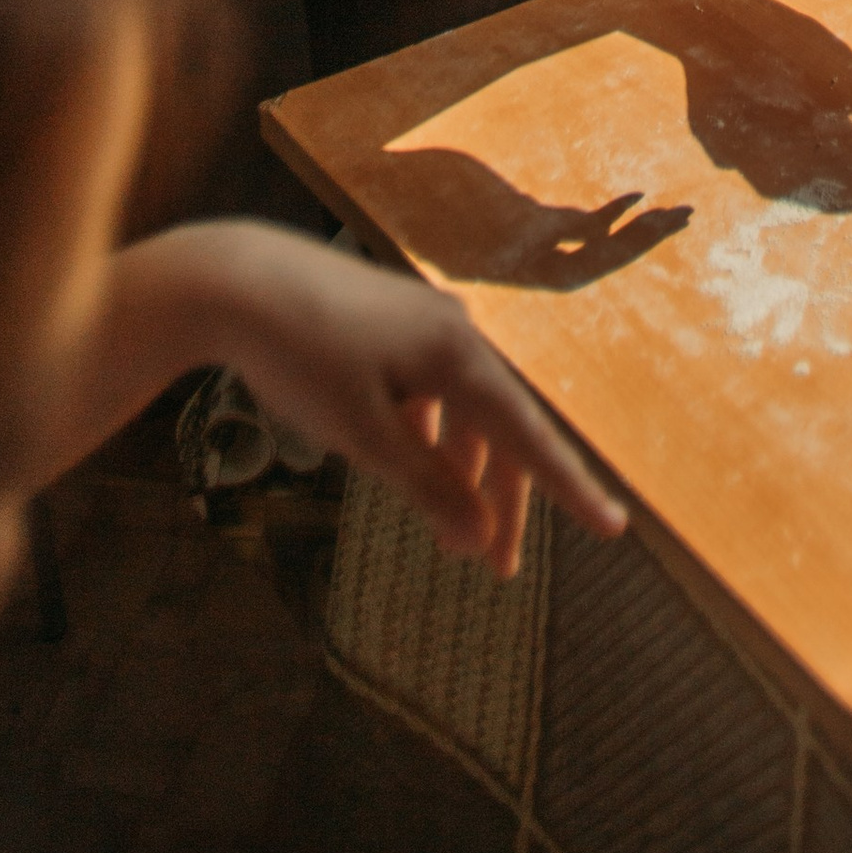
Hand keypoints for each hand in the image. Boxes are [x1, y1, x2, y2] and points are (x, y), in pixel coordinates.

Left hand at [106, 224, 627, 579]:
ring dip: (463, 475)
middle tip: (502, 573)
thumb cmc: (300, 356)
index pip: (528, 436)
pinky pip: (434, 393)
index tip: (615, 526)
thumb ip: (427, 487)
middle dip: (502, 503)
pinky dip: (433, 440)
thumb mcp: (364, 436)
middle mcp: (455, 332)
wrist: (236, 280)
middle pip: (500, 429)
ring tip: (454, 542)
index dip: (570, 488)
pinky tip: (413, 467)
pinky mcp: (393, 324)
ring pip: (465, 413)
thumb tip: (479, 536)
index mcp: (458, 355)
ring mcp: (424, 323)